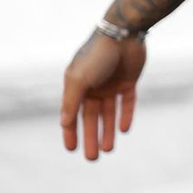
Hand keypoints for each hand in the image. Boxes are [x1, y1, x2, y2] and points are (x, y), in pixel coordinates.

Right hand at [60, 30, 145, 159]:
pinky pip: (126, 103)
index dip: (71, 132)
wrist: (124, 34)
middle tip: (92, 159)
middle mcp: (93, 86)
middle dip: (91, 137)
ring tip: (107, 150)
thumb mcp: (80, 79)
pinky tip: (123, 130)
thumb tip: (64, 123)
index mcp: (77, 84)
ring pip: (109, 114)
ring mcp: (111, 84)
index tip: (71, 150)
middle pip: (91, 118)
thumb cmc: (97, 55)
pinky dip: (125, 116)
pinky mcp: (129, 82)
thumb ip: (71, 100)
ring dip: (107, 132)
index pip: (72, 114)